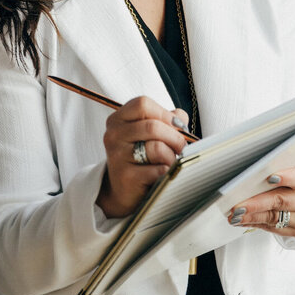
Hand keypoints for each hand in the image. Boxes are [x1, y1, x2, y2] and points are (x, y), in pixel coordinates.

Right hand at [97, 96, 189, 217]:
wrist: (123, 190)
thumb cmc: (140, 156)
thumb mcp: (149, 133)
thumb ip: (166, 120)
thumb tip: (181, 118)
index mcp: (118, 119)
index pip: (142, 104)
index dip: (164, 113)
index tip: (176, 125)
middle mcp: (113, 135)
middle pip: (153, 126)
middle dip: (175, 137)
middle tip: (181, 147)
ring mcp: (117, 156)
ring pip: (157, 148)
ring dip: (171, 156)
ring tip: (169, 161)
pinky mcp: (126, 176)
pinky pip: (158, 169)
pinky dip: (166, 171)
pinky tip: (161, 174)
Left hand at [226, 161, 294, 236]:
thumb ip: (282, 160)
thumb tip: (256, 162)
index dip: (287, 178)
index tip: (268, 178)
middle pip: (282, 202)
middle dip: (257, 203)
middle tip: (237, 206)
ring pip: (275, 218)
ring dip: (252, 217)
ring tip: (234, 215)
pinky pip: (274, 228)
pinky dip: (255, 223)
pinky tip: (242, 220)